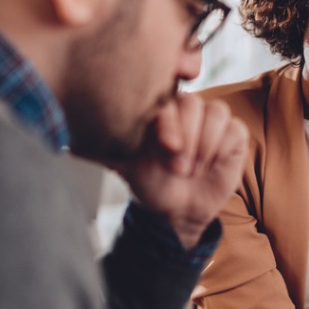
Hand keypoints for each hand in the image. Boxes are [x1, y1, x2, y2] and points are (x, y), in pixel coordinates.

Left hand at [115, 93, 247, 247]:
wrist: (175, 210)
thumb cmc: (149, 181)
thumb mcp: (123, 161)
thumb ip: (104, 144)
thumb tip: (73, 141)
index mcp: (160, 107)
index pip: (167, 98)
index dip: (170, 121)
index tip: (168, 147)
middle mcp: (186, 108)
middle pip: (193, 104)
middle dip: (187, 140)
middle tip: (178, 168)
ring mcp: (211, 119)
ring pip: (216, 113)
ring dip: (205, 147)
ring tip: (192, 170)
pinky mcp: (233, 134)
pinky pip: (234, 130)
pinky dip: (221, 150)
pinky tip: (210, 166)